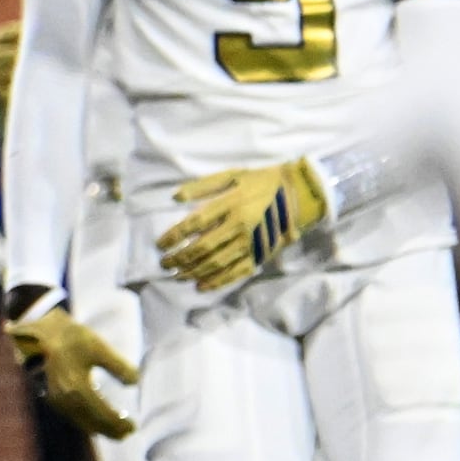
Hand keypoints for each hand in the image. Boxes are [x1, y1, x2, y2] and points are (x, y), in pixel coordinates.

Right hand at [7, 300, 140, 440]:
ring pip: (81, 422)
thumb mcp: (99, 348)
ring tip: (115, 430)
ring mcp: (57, 400)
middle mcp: (67, 400)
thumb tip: (135, 383)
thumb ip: (119, 367)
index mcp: (79, 389)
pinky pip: (72, 416)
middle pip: (92, 423)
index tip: (133, 427)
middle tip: (127, 433)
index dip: (119, 423)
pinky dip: (86, 421)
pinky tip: (95, 418)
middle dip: (110, 430)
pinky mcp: (52, 398)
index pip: (103, 414)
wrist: (40, 335)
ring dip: (99, 428)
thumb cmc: (71, 339)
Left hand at [158, 158, 328, 290]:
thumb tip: (175, 197)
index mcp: (230, 204)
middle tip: (164, 264)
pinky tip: (202, 286)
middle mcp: (239, 226)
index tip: (159, 244)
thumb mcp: (233, 174)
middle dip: (180, 258)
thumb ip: (203, 185)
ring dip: (194, 272)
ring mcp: (251, 243)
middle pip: (203, 248)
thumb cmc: (262, 181)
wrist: (300, 194)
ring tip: (177, 277)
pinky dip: (218, 281)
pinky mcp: (261, 254)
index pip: (194, 224)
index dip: (173, 236)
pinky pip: (237, 272)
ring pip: (217, 263)